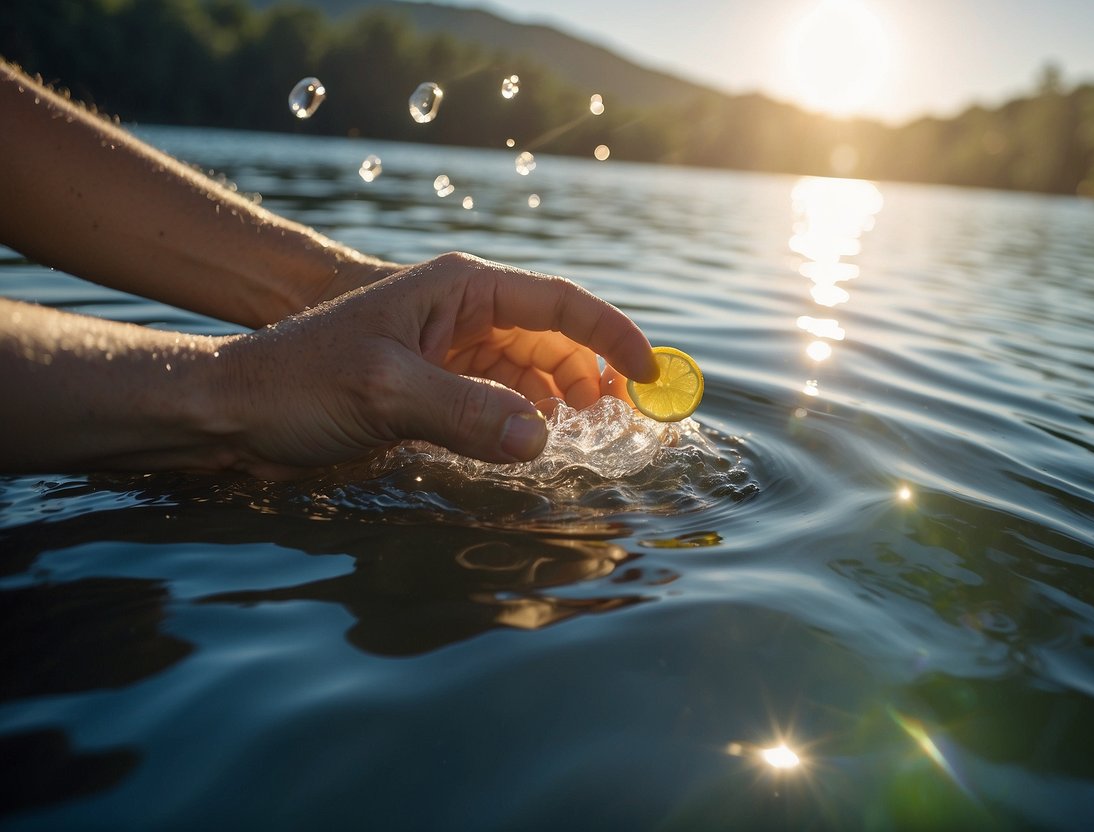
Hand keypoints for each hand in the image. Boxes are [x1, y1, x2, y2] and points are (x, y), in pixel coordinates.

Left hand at [218, 253, 657, 476]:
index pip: (558, 302)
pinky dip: (526, 421)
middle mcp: (462, 316)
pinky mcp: (435, 391)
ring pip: (531, 373)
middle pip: (553, 339)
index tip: (651, 374)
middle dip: (591, 375)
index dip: (611, 334)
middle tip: (623, 422)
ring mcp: (450, 354)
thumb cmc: (299, 382)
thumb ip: (466, 414)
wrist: (234, 412)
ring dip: (561, 401)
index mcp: (460, 290)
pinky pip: (500, 402)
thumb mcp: (385, 393)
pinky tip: (535, 444)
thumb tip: (542, 440)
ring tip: (587, 438)